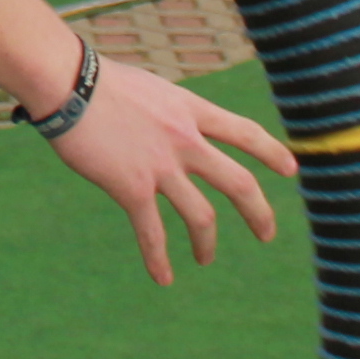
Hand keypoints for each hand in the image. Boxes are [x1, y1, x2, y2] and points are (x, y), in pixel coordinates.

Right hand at [45, 59, 294, 281]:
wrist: (69, 84)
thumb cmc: (100, 81)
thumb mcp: (151, 89)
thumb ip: (169, 112)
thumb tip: (170, 126)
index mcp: (190, 110)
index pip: (244, 133)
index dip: (272, 152)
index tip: (290, 169)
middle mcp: (185, 140)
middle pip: (239, 183)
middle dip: (258, 212)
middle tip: (266, 233)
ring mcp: (161, 166)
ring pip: (201, 215)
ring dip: (206, 243)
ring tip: (205, 258)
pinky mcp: (132, 187)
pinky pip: (152, 232)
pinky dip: (159, 258)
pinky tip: (163, 277)